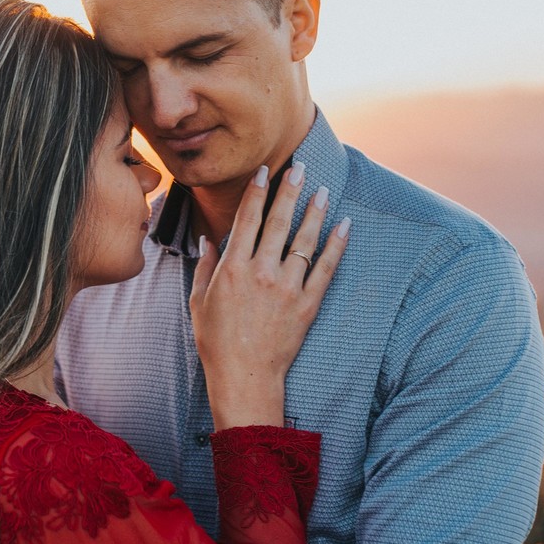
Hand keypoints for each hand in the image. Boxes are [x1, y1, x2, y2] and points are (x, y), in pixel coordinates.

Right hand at [190, 162, 349, 429]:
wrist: (244, 376)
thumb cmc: (216, 342)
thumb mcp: (198, 301)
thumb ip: (204, 266)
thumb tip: (206, 240)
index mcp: (232, 268)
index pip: (246, 220)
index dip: (256, 192)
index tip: (263, 171)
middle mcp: (260, 272)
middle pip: (278, 222)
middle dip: (289, 190)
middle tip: (300, 166)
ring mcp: (286, 287)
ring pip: (304, 240)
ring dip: (314, 211)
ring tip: (322, 189)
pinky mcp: (306, 304)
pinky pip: (325, 269)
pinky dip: (336, 246)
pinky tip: (344, 226)